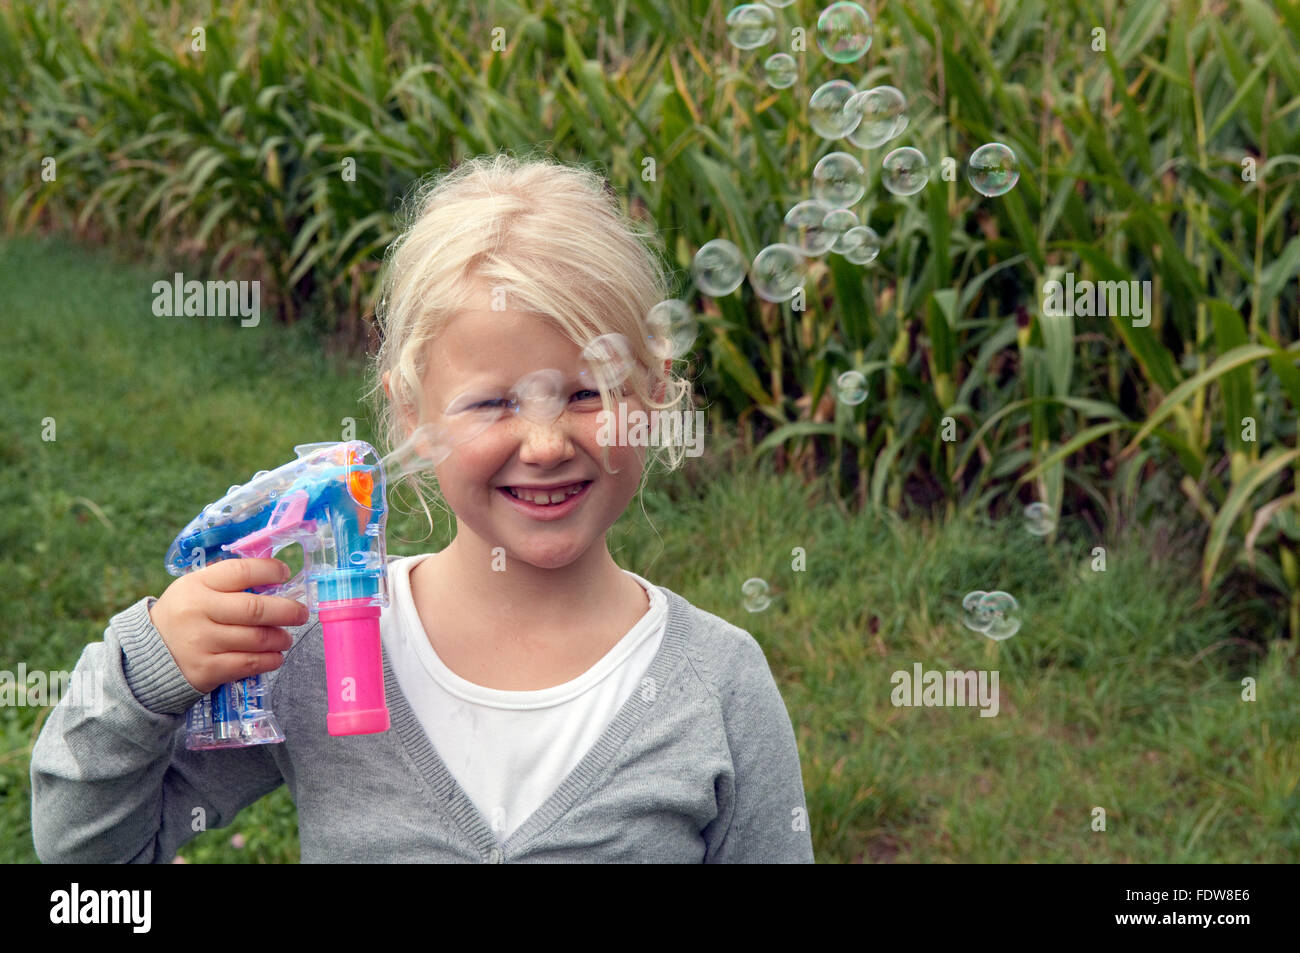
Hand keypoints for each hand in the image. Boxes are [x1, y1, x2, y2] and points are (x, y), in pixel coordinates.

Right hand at [148, 558, 308, 694]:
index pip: (241, 571)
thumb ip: (228, 583)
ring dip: (280, 638)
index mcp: (197, 585)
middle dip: (287, 611)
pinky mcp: (207, 669)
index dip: (269, 571)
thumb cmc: (183, 615)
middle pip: (255, 609)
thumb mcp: (195, 589)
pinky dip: (270, 660)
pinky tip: (275, 656)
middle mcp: (198, 611)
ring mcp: (202, 641)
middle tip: (301, 613)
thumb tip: (274, 578)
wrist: (146, 656)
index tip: (285, 573)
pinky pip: (249, 664)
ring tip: (285, 637)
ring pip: (257, 638)